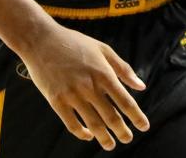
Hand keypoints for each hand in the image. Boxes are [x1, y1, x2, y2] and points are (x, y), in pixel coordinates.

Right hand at [19, 23, 149, 149]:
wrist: (41, 40)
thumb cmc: (74, 42)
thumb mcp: (102, 49)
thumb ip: (123, 68)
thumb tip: (141, 86)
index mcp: (103, 73)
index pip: (125, 101)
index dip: (136, 116)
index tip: (144, 126)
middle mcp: (89, 86)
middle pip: (111, 117)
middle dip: (122, 131)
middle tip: (128, 139)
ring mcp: (72, 95)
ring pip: (93, 124)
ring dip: (104, 138)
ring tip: (110, 145)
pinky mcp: (56, 101)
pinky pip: (72, 124)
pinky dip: (82, 133)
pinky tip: (88, 135)